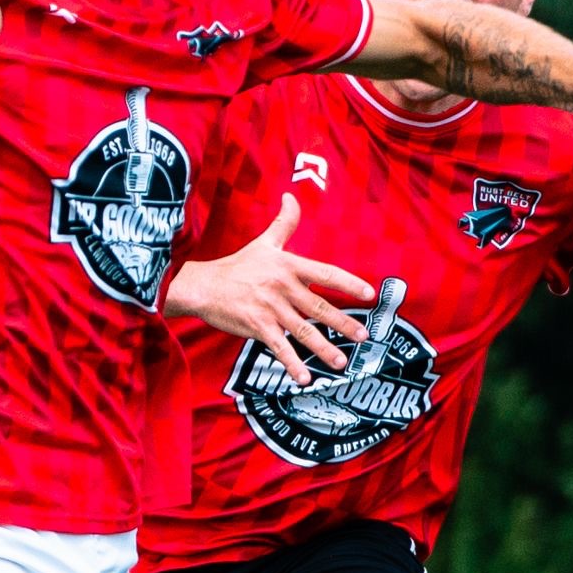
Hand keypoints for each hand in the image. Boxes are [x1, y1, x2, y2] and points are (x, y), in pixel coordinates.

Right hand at [166, 194, 374, 386]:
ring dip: (324, 348)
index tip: (370, 293)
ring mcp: (270, 308)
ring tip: (342, 363)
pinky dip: (292, 364)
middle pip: (320, 307)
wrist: (202, 286)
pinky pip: (279, 348)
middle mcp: (283, 287)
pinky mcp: (257, 326)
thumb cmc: (235, 266)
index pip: (326, 274)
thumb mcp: (263, 242)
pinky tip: (305, 378)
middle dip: (344, 323)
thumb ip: (284, 222)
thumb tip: (291, 195)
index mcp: (288, 265)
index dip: (349, 283)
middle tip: (364, 336)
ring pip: (304, 331)